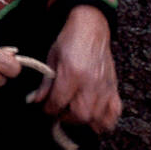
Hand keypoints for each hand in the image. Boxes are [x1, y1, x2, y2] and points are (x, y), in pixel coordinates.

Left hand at [32, 5, 120, 132]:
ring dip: (84, 121)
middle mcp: (90, 82)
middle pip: (80, 114)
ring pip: (97, 117)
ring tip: (74, 113)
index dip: (49, 109)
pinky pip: (115, 112)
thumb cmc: (69, 42)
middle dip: (66, 117)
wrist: (91, 29)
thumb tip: (35, 101)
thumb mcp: (51, 59)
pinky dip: (106, 120)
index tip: (46, 108)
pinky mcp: (114, 87)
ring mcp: (104, 86)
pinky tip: (95, 117)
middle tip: (60, 111)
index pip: (58, 102)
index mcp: (72, 73)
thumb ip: (45, 83)